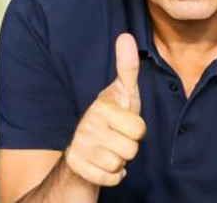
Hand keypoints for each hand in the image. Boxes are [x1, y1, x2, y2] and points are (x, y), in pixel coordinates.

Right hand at [64, 33, 145, 186]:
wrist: (81, 152)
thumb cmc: (110, 120)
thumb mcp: (123, 94)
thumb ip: (127, 68)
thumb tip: (126, 36)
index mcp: (101, 107)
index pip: (139, 129)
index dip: (137, 131)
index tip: (125, 124)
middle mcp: (86, 126)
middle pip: (131, 149)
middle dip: (128, 148)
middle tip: (116, 139)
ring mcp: (80, 147)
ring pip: (120, 164)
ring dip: (119, 162)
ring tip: (108, 150)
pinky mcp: (77, 167)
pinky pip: (111, 179)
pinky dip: (111, 177)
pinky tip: (102, 165)